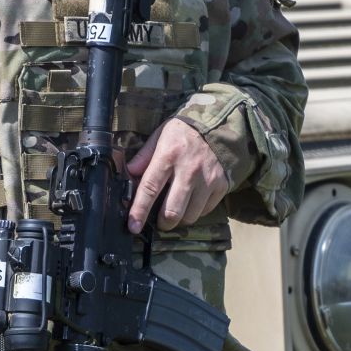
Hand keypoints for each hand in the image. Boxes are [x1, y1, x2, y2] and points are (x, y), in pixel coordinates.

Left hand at [125, 118, 228, 233]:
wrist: (220, 124)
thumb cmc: (184, 132)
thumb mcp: (160, 136)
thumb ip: (144, 156)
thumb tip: (128, 174)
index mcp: (168, 156)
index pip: (150, 188)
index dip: (140, 211)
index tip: (133, 227)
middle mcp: (189, 170)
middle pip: (172, 211)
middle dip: (163, 223)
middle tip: (159, 221)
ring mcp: (207, 180)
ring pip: (190, 216)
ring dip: (180, 219)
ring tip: (177, 209)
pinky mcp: (221, 185)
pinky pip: (206, 210)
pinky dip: (196, 211)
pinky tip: (192, 201)